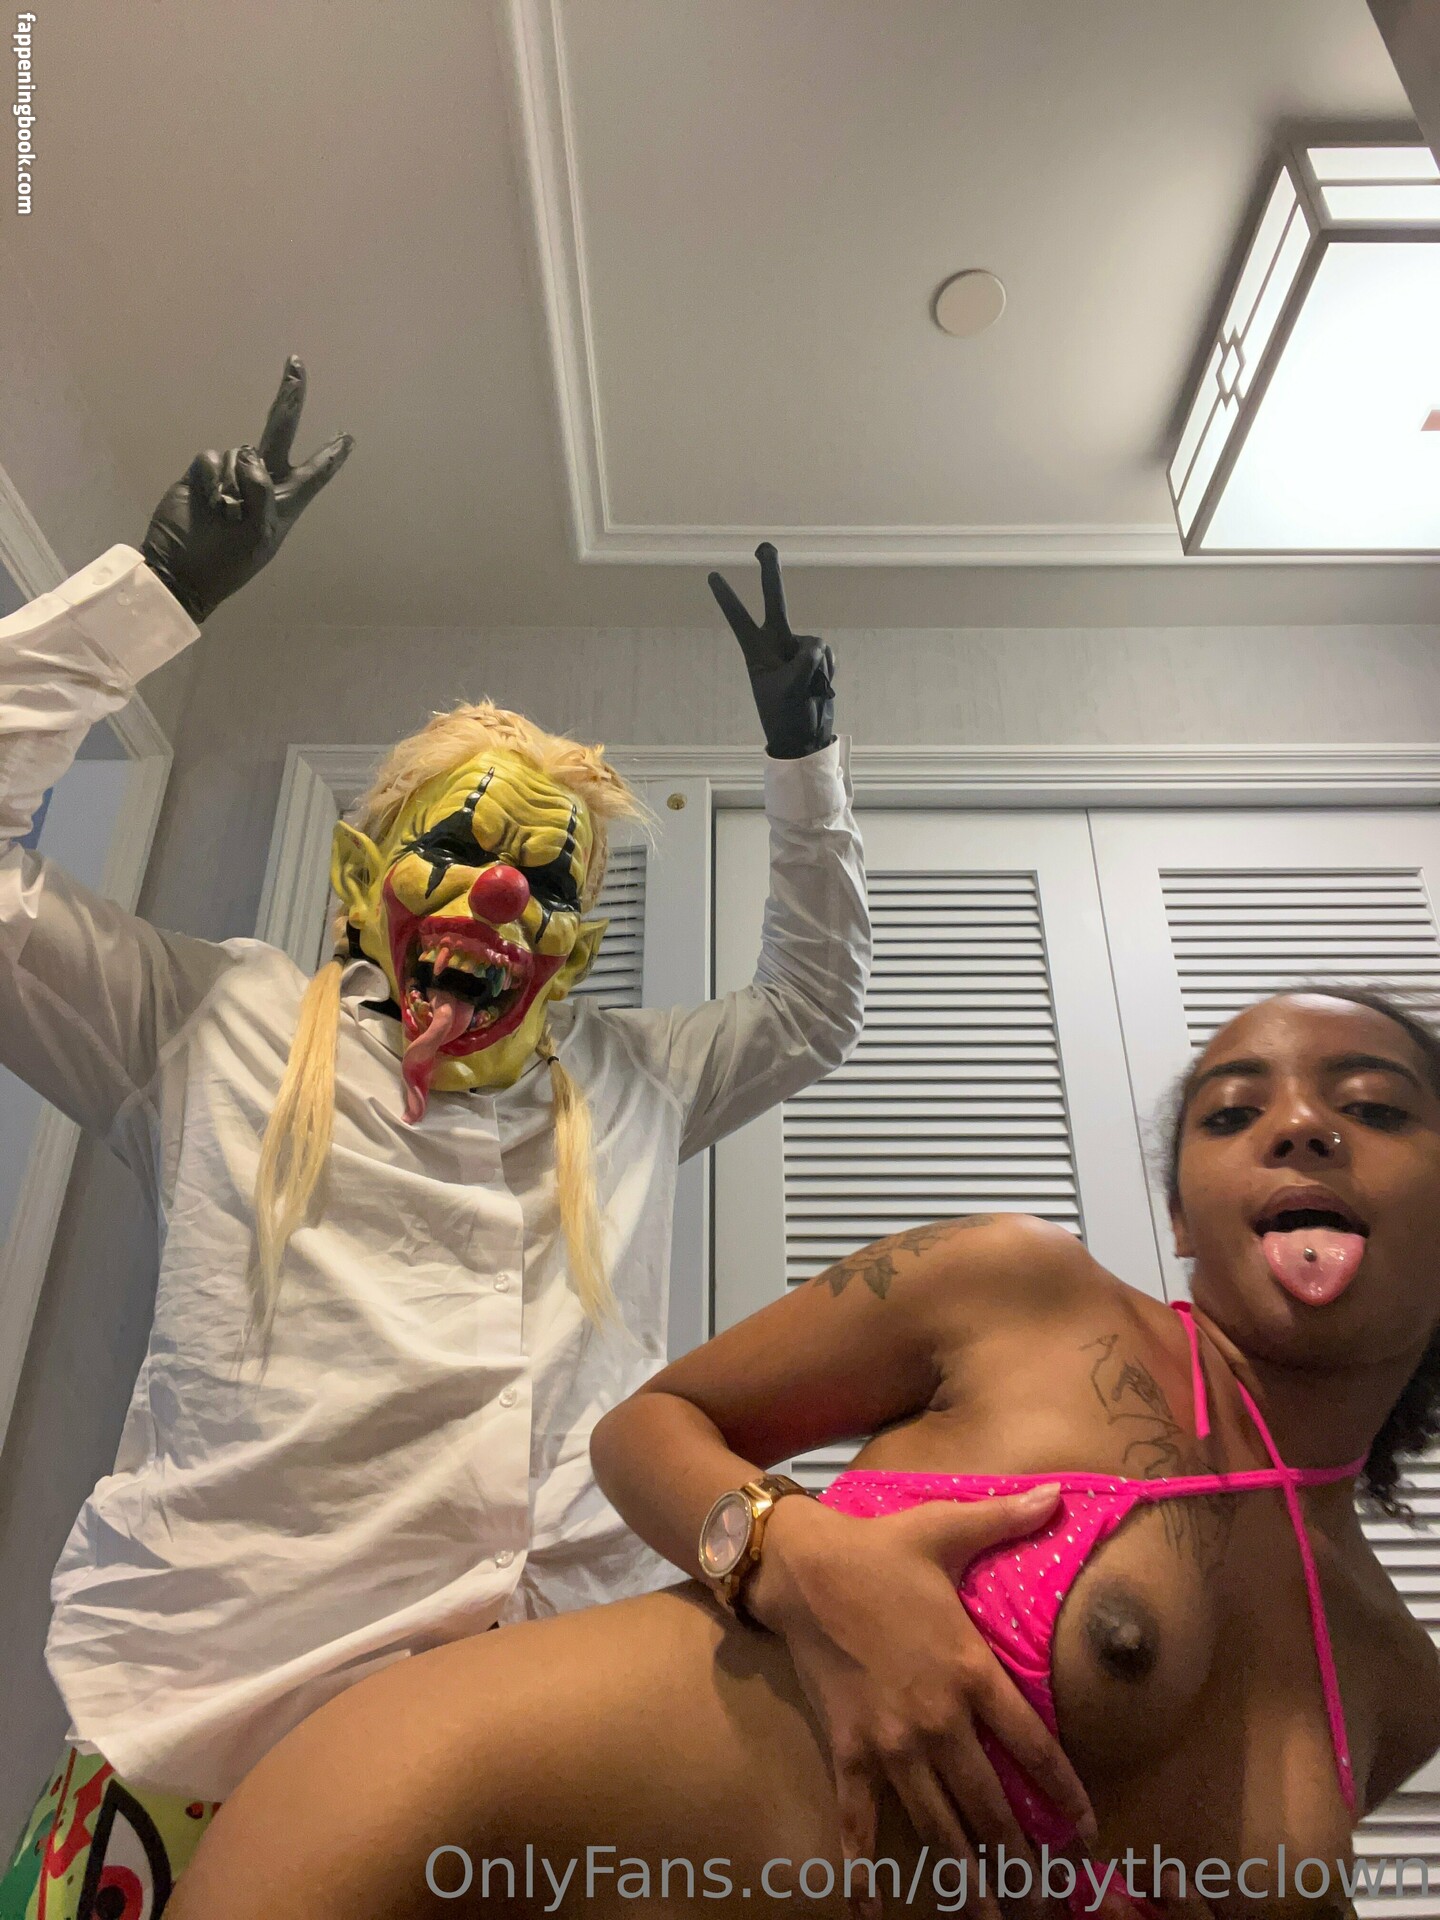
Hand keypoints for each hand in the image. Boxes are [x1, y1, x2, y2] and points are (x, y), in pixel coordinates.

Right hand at [140, 356, 352, 624]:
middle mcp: (263, 482)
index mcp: (287, 502)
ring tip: (225, 515)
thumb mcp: (259, 536)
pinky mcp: (204, 474)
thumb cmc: (228, 562)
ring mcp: (232, 475)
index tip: (349, 438)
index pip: (316, 473)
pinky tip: (208, 503)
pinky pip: (212, 459)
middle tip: (296, 364)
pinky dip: (211, 480)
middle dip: (289, 397)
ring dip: (233, 483)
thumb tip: (249, 455)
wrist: (182, 570)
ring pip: (240, 452)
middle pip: (280, 431)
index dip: (332, 455)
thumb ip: (263, 493)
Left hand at [707, 542, 834, 759]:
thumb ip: (805, 657)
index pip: (739, 619)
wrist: (805, 736)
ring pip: (814, 644)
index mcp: (756, 651)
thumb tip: (818, 642)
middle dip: (770, 572)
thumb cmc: (786, 715)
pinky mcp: (817, 659)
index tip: (711, 576)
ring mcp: (797, 650)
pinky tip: (820, 689)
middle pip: (774, 600)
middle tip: (763, 546)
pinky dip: (827, 672)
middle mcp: (776, 643)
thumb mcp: (790, 687)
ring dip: (816, 670)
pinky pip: (827, 655)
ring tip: (806, 692)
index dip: (727, 598)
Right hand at [746, 1485, 1097, 1919]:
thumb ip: (1007, 1519)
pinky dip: (865, 1872)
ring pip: (938, 1827)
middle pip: (991, 1805)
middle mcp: (937, 1718)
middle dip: (1023, 1861)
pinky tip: (872, 1915)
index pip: (1033, 1746)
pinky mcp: (847, 1750)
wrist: (800, 1567)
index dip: (1064, 1794)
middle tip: (1048, 1906)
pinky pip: (859, 1822)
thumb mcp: (947, 1529)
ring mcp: (890, 1742)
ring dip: (968, 1882)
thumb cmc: (879, 1549)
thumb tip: (1059, 1493)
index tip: (1086, 1834)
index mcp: (969, 1669)